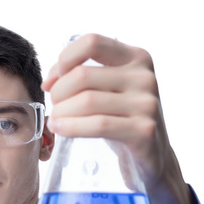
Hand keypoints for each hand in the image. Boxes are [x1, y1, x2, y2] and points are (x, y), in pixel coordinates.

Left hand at [42, 34, 203, 203]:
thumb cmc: (123, 122)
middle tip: (55, 109)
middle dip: (59, 93)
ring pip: (87, 101)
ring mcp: (147, 104)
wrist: (152, 161)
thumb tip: (51, 79)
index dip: (63, 60)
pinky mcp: (144, 131)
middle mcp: (145, 77)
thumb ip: (85, 76)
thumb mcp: (110, 92)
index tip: (52, 82)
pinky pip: (98, 125)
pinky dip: (73, 127)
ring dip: (62, 112)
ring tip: (56, 122)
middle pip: (83, 76)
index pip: (92, 42)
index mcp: (137, 57)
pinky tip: (61, 130)